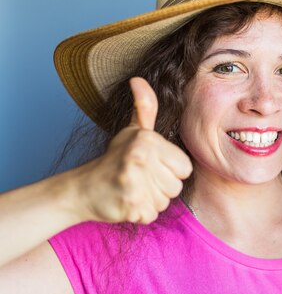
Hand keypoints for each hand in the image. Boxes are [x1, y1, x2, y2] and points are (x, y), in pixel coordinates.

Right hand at [73, 77, 192, 223]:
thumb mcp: (133, 130)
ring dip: (151, 200)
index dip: (170, 170)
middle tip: (139, 178)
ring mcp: (133, 183)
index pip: (185, 168)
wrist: (83, 189)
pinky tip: (127, 201)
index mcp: (148, 140)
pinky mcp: (128, 205)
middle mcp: (141, 158)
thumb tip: (138, 79)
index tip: (150, 165)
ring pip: (165, 202)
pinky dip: (141, 212)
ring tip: (133, 188)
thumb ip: (145, 107)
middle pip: (176, 187)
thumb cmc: (116, 158)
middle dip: (160, 187)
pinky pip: (151, 215)